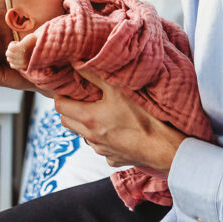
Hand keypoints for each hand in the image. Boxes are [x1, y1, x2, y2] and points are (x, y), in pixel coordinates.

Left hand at [5, 33, 36, 70]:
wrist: (43, 49)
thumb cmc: (35, 41)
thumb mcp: (31, 37)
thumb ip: (24, 40)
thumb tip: (16, 45)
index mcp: (23, 48)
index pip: (10, 48)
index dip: (12, 45)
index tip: (17, 43)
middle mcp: (22, 57)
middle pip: (8, 54)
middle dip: (11, 50)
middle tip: (17, 47)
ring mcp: (23, 63)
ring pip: (9, 59)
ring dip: (12, 55)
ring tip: (18, 52)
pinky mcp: (23, 66)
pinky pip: (12, 65)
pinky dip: (13, 61)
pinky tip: (18, 57)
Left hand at [54, 67, 185, 170]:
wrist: (162, 147)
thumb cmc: (142, 116)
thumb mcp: (118, 89)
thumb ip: (94, 74)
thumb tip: (76, 63)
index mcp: (88, 118)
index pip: (60, 107)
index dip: (60, 96)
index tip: (66, 88)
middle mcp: (90, 137)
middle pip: (67, 123)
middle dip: (69, 110)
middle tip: (79, 98)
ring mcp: (101, 150)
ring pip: (84, 136)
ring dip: (85, 124)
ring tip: (100, 112)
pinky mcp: (113, 158)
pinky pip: (102, 148)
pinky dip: (103, 138)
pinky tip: (117, 130)